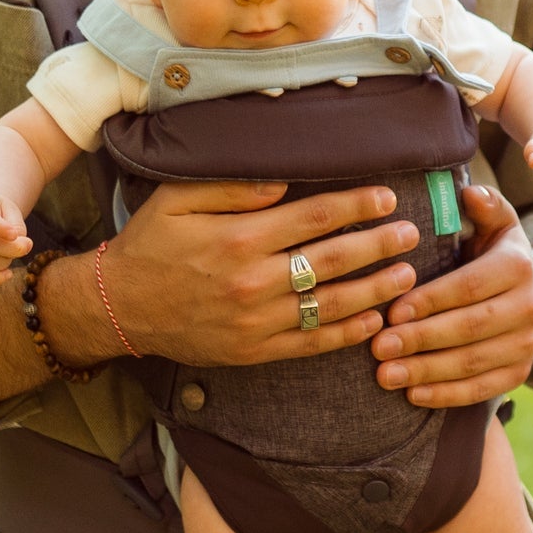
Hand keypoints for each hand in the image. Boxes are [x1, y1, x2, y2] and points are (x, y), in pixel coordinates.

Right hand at [100, 181, 422, 367]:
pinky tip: (374, 321)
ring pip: (329, 305)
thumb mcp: (176, 200)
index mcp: (238, 239)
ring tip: (407, 276)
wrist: (120, 308)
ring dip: (375, 290)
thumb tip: (283, 181)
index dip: (356, 205)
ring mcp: (255, 321)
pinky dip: (347, 333)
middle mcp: (252, 282)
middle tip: (412, 233)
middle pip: (332, 260)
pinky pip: (311, 343)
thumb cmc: (151, 244)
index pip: (313, 217)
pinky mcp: (254, 351)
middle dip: (379, 245)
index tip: (387, 196)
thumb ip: (231, 187)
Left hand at [371, 185, 532, 406]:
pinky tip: (412, 395)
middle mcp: (529, 306)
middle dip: (421, 339)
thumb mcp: (495, 223)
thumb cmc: (495, 254)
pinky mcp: (520, 373)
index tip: (392, 311)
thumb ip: (483, 205)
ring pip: (472, 362)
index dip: (430, 300)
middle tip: (379, 346)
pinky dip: (446, 395)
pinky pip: (481, 389)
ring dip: (426, 371)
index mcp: (517, 266)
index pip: (469, 286)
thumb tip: (468, 192)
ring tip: (385, 374)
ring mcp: (526, 344)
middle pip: (469, 327)